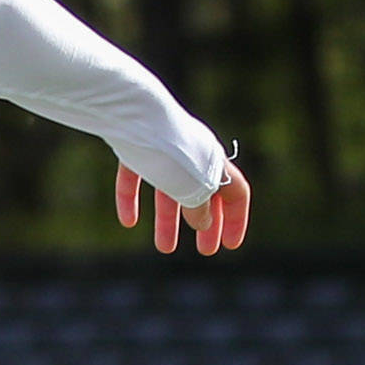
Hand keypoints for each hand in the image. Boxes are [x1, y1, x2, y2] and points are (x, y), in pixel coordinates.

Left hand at [116, 155, 251, 257]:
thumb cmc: (169, 152)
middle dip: (205, 223)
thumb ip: (200, 208)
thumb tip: (203, 222)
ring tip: (164, 248)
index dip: (236, 220)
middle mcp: (192, 154)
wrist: (132, 114)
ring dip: (168, 221)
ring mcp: (162, 149)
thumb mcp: (191, 188)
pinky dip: (133, 200)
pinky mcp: (134, 146)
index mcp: (214, 163)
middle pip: (203, 193)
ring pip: (168, 190)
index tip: (230, 246)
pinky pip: (136, 178)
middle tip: (205, 250)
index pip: (236, 192)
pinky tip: (128, 222)